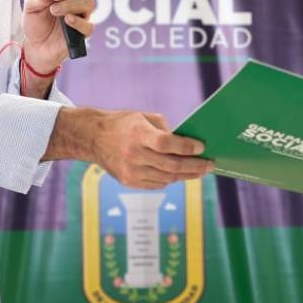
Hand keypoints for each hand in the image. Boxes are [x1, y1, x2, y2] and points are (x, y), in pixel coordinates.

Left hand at [23, 0, 95, 72]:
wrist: (35, 48)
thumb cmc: (36, 23)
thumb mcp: (31, 6)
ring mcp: (82, 15)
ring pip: (88, 2)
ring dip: (70, 4)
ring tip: (54, 10)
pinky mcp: (83, 32)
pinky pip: (88, 25)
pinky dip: (78, 22)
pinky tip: (67, 20)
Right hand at [87, 109, 213, 189]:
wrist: (93, 138)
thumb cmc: (123, 124)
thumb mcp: (144, 117)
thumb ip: (165, 130)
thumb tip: (187, 146)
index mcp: (137, 134)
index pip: (165, 144)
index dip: (186, 147)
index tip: (202, 147)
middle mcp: (133, 154)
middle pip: (170, 166)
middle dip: (194, 166)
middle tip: (210, 165)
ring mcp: (130, 171)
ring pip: (166, 178)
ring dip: (186, 176)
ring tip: (200, 171)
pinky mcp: (128, 182)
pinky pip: (157, 184)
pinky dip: (171, 180)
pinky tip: (181, 175)